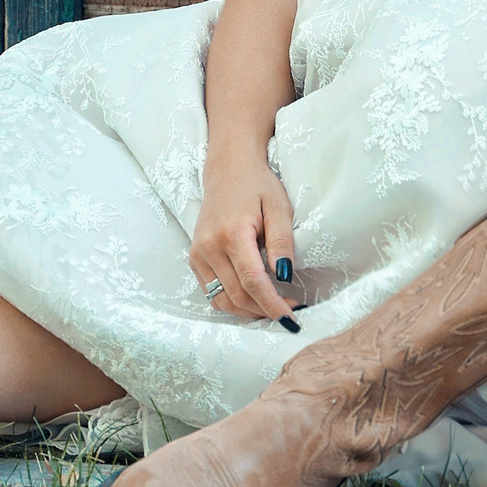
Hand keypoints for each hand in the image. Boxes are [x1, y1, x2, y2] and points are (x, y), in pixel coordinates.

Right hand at [189, 149, 299, 323]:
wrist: (228, 169)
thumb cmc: (257, 185)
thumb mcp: (278, 207)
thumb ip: (282, 242)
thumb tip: (285, 276)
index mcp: (232, 233)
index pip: (253, 281)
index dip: (272, 304)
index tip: (291, 318)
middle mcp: (209, 246)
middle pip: (237, 295)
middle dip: (264, 310)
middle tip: (290, 311)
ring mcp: (198, 254)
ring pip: (222, 300)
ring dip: (248, 311)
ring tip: (272, 307)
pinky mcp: (195, 258)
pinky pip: (212, 292)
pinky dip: (232, 302)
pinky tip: (252, 298)